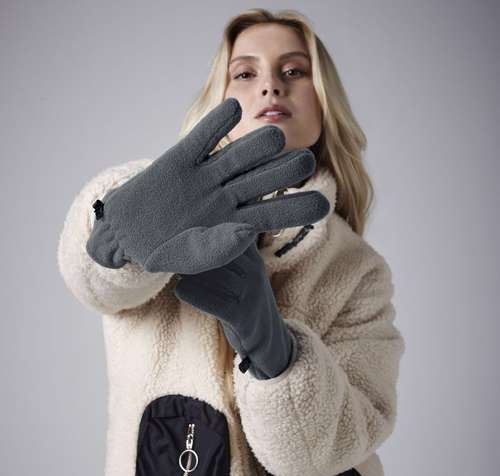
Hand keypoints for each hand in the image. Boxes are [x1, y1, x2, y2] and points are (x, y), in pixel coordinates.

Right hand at [86, 97, 329, 274]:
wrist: (129, 233)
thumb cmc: (166, 250)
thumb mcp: (193, 255)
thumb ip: (221, 247)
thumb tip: (247, 232)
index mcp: (236, 219)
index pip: (272, 212)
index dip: (296, 208)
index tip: (322, 205)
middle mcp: (226, 193)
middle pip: (260, 179)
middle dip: (282, 171)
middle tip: (306, 162)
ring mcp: (205, 174)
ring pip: (235, 157)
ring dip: (254, 145)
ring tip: (275, 135)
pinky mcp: (181, 159)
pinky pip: (200, 140)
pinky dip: (214, 125)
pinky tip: (232, 108)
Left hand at [174, 238, 295, 379]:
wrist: (267, 338)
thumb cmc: (244, 299)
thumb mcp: (243, 271)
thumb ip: (226, 252)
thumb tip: (188, 234)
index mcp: (253, 256)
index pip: (222, 233)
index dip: (199, 235)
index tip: (181, 238)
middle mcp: (254, 271)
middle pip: (211, 252)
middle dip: (189, 256)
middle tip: (175, 258)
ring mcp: (250, 294)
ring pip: (206, 274)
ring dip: (186, 274)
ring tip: (179, 274)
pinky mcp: (242, 316)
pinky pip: (208, 301)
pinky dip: (189, 293)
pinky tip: (181, 290)